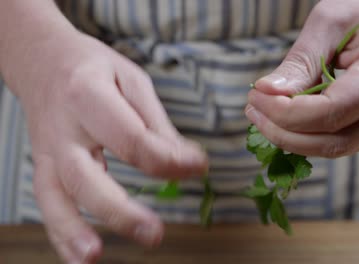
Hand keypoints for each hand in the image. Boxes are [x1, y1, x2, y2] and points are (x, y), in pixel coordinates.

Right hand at [2, 30, 207, 262]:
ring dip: (74, 231)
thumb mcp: (133, 81)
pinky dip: (60, 232)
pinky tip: (79, 257)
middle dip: (120, 210)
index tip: (198, 167)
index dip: (169, 160)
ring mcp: (48, 150)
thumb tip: (184, 161)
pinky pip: (47, 201)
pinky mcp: (43, 164)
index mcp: (89, 96)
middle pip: (87, 176)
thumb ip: (155, 124)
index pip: (132, 140)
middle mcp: (63, 128)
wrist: (43, 60)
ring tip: (94, 257)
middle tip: (154, 233)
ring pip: (56, 196)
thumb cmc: (94, 68)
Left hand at [246, 0, 358, 156]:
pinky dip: (306, 135)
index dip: (287, 113)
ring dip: (292, 138)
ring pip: (334, 149)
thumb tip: (267, 94)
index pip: (332, 112)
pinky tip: (283, 118)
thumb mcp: (327, 23)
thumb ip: (300, 63)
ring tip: (262, 114)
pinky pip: (338, 141)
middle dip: (284, 132)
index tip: (256, 96)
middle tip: (253, 109)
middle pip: (333, 141)